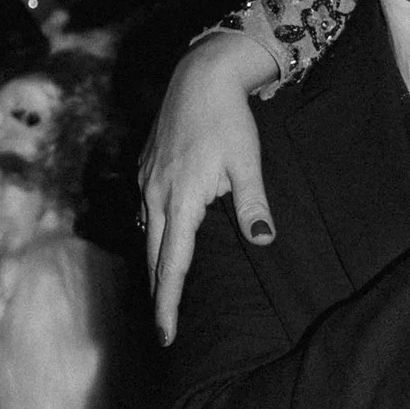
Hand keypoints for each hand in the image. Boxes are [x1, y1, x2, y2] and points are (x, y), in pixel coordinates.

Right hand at [141, 31, 277, 343]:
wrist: (199, 74)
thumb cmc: (228, 118)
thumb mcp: (247, 162)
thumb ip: (253, 204)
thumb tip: (264, 240)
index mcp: (182, 200)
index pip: (172, 264)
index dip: (168, 303)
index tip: (166, 334)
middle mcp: (156, 195)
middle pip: (153, 257)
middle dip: (158, 295)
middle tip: (164, 330)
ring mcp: (147, 182)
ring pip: (148, 235)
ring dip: (155, 266)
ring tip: (166, 293)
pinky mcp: (146, 169)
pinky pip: (147, 213)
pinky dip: (155, 236)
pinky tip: (164, 242)